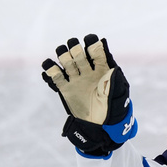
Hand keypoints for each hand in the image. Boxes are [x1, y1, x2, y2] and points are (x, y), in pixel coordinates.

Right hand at [41, 34, 137, 155]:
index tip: (89, 40)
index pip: (96, 53)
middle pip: (79, 54)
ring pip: (67, 62)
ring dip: (63, 55)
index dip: (92, 45)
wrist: (101, 126)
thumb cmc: (113, 108)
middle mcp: (88, 72)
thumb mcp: (118, 94)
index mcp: (103, 70)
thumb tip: (114, 68)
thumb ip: (115, 80)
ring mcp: (76, 80)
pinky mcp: (65, 89)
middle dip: (75, 48)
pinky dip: (51, 70)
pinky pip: (56, 77)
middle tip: (74, 48)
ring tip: (63, 55)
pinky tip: (48, 65)